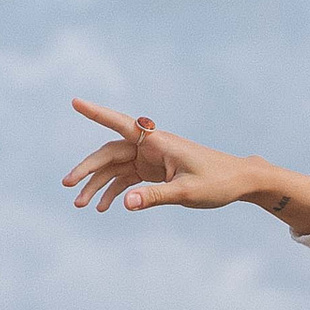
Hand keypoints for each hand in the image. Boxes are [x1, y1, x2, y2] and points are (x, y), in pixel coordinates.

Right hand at [62, 101, 309, 232]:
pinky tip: (105, 207)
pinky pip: (127, 179)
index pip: (120, 124)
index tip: (75, 101)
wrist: (240, 182)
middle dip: (88, 169)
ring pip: (115, 168)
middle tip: (68, 185)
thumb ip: (155, 197)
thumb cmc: (218, 181)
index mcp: (157, 142)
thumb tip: (124, 203)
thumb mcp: (187, 192)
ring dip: (98, 185)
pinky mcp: (155, 171)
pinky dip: (115, 191)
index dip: (96, 113)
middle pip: (110, 153)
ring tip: (81, 205)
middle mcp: (151, 146)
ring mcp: (151, 159)